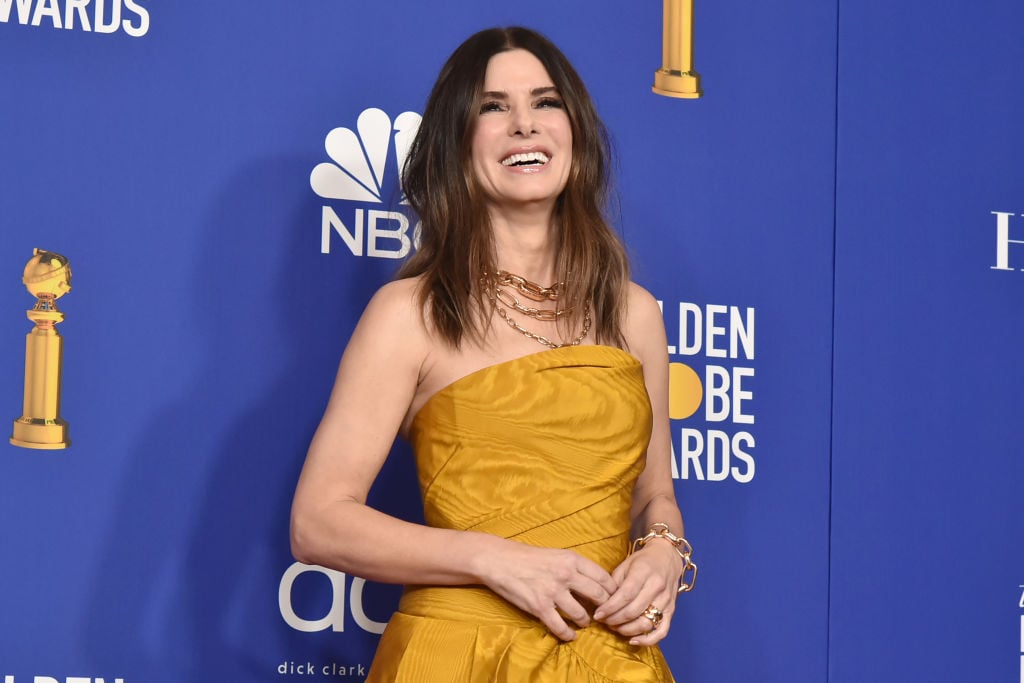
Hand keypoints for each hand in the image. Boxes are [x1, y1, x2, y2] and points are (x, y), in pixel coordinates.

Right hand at [478, 538, 618, 641]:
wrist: (499, 560)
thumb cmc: (529, 557)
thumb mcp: (557, 554)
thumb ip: (576, 567)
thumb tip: (595, 585)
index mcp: (572, 559)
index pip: (604, 577)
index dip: (613, 591)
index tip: (614, 599)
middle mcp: (566, 574)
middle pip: (598, 596)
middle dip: (605, 609)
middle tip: (604, 614)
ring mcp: (552, 591)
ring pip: (582, 615)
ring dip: (586, 622)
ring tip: (585, 623)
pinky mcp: (539, 607)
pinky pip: (560, 627)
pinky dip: (568, 634)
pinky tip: (570, 635)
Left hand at [593, 541, 680, 645]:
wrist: (666, 557)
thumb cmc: (642, 561)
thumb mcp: (625, 565)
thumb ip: (614, 583)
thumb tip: (601, 603)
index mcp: (643, 572)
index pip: (625, 595)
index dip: (610, 608)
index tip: (598, 614)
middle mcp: (657, 587)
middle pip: (633, 611)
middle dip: (614, 620)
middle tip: (604, 621)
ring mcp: (666, 600)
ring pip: (646, 623)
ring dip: (627, 630)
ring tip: (615, 627)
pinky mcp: (672, 610)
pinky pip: (662, 631)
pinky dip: (648, 640)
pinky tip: (633, 641)